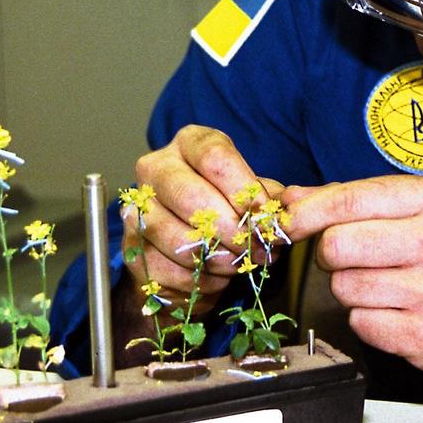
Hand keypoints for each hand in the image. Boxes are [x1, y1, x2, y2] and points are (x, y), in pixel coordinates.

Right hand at [121, 125, 281, 323]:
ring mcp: (137, 206)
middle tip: (255, 248)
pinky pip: (166, 267)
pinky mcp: (132, 246)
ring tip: (239, 264)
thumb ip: (274, 199)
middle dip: (231, 229)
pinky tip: (216, 276)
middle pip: (191, 195)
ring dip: (216, 257)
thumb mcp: (254, 196)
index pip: (215, 157)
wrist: (193, 247)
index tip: (265, 216)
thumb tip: (290, 206)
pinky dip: (197, 278)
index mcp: (190, 143)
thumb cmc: (229, 211)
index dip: (244, 190)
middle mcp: (156, 167)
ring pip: (175, 235)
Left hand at [284, 175, 422, 394]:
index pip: (346, 201)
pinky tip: (398, 313)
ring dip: (353, 290)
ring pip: (345, 288)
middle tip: (354, 259)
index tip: (286, 223)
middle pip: (336, 246)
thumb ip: (352, 200)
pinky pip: (362, 324)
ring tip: (388, 287)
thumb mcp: (418, 210)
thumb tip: (290, 197)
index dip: (305, 214)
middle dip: (333, 256)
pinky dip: (370, 321)